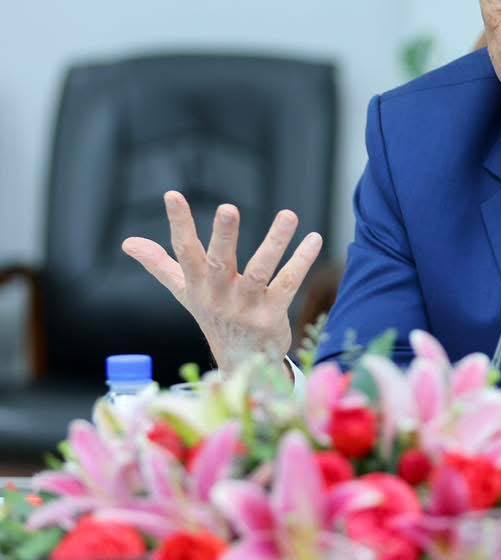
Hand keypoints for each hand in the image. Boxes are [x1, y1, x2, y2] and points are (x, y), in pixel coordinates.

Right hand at [122, 191, 322, 373]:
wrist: (240, 365)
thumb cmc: (213, 317)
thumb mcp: (185, 292)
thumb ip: (160, 265)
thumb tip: (127, 242)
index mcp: (197, 285)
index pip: (184, 251)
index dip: (178, 223)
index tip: (172, 194)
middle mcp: (219, 294)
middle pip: (220, 261)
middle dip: (223, 235)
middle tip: (228, 208)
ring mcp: (246, 306)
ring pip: (261, 270)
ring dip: (275, 242)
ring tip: (289, 215)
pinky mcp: (272, 314)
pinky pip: (288, 283)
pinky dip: (302, 261)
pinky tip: (315, 238)